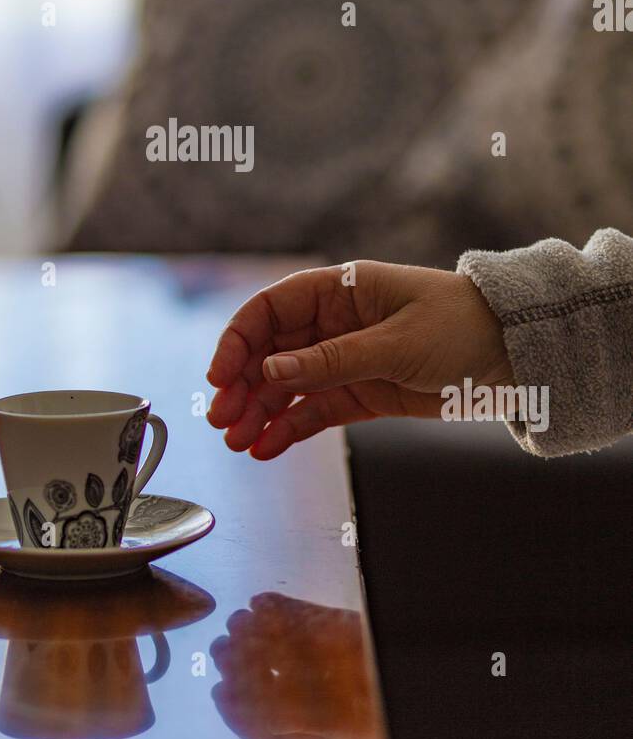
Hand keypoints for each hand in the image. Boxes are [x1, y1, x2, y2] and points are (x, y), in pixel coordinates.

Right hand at [206, 260, 512, 458]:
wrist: (517, 356)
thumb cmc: (462, 327)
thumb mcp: (396, 343)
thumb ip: (331, 360)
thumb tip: (269, 372)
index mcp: (341, 289)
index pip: (271, 310)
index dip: (239, 340)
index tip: (220, 376)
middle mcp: (335, 323)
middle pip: (271, 352)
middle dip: (242, 385)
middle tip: (222, 420)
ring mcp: (346, 360)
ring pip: (287, 386)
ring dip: (259, 412)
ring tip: (236, 442)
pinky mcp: (363, 394)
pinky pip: (314, 411)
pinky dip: (289, 429)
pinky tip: (265, 448)